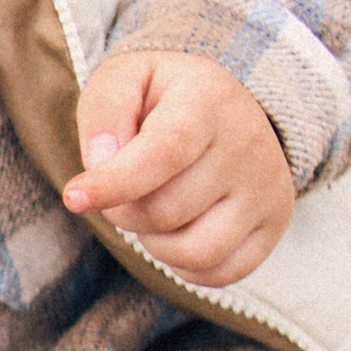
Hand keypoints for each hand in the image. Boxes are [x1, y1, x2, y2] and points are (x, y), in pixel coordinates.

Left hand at [62, 51, 293, 287]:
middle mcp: (249, 144)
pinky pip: (220, 273)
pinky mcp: (276, 222)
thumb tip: (101, 162)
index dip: (114, 183)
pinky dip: (183, 264)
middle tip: (123, 188)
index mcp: (209, 99)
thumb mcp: (126, 77)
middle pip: (165, 211)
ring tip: (151, 207)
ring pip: (194, 251)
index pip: (163, 154)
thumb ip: (106, 109)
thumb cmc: (161, 97)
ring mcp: (268, 187)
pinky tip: (176, 231)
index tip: (74, 198)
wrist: (224, 105)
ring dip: (153, 241)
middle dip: (123, 210)